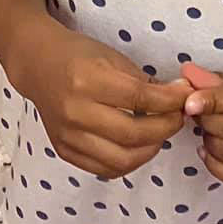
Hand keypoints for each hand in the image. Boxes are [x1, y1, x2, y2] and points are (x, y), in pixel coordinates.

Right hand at [18, 29, 190, 180]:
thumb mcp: (111, 56)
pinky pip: (105, 168)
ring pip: (122, 159)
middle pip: (134, 134)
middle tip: (177, 117)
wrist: (37, 64)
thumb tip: (178, 97)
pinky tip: (137, 145)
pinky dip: (128, 161)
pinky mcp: (65, 150)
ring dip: (150, 149)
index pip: (140, 98)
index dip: (169, 100)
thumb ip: (143, 81)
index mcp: (87, 80)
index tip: (185, 97)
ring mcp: (68, 135)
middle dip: (166, 127)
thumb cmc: (76, 54)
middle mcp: (76, 111)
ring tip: (159, 133)